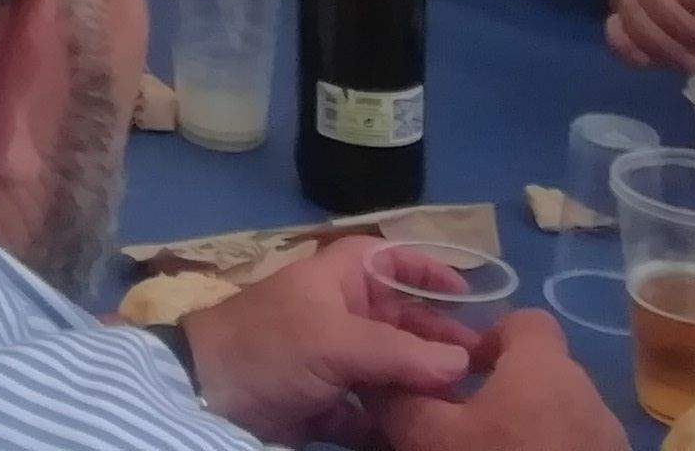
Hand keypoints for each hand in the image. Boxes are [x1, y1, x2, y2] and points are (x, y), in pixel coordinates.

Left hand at [180, 236, 480, 441]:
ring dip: (423, 388)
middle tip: (485, 367)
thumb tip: (463, 362)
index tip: (471, 293)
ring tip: (466, 405)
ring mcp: (335, 362)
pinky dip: (394, 423)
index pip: (392, 260)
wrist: (208, 396)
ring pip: (393, 371)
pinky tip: (424, 433)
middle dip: (441, 344)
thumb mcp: (334, 341)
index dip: (429, 271)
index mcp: (339, 278)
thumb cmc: (270, 345)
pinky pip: (373, 413)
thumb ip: (400, 352)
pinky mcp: (329, 404)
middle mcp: (342, 315)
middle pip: (404, 324)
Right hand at [379, 311, 622, 450]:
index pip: (527, 320)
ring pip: (560, 414)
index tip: (462, 370)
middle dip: (504, 390)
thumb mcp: (434, 441)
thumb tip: (381, 380)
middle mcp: (588, 394)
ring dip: (529, 427)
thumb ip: (404, 403)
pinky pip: (578, 445)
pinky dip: (552, 449)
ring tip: (497, 450)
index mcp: (545, 368)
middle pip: (542, 371)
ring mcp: (609, 439)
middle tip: (467, 426)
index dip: (491, 336)